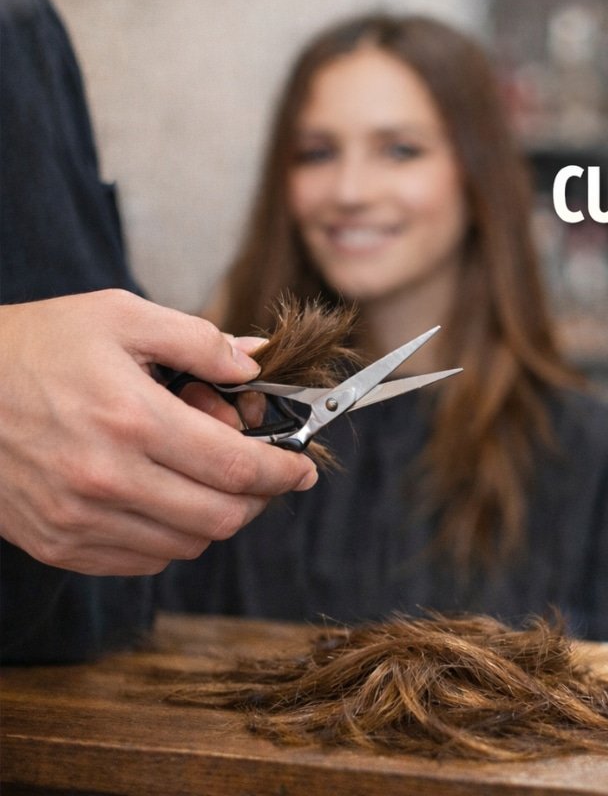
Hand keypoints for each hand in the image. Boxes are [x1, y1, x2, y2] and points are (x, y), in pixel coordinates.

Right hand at [0, 290, 318, 575]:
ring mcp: (79, 519)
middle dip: (257, 497)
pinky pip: (144, 560)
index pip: (238, 468)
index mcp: (130, 419)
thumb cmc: (36, 345)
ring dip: (214, 515)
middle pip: (222, 517)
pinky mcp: (58, 544)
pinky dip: (171, 535)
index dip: (285, 471)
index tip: (302, 468)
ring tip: (199, 473)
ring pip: (187, 544)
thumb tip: (255, 364)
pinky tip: (162, 495)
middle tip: (258, 471)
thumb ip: (198, 340)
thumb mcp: (120, 316)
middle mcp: (106, 478)